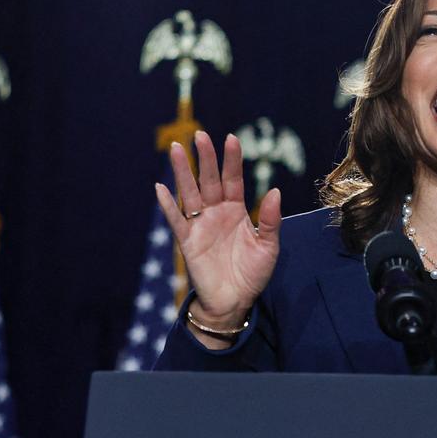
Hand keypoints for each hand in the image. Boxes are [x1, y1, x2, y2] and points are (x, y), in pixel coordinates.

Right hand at [155, 131, 280, 333]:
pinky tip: (160, 188)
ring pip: (190, 193)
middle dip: (206, 158)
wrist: (235, 301)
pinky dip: (168, 205)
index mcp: (237, 211)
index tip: (231, 138)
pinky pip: (176, 220)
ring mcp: (200, 225)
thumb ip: (271, 220)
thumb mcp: (268, 246)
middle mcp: (216, 213)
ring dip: (183, 172)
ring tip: (177, 149)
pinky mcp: (188, 241)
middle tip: (200, 135)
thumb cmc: (252, 274)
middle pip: (209, 180)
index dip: (231, 160)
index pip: (233, 180)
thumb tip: (275, 191)